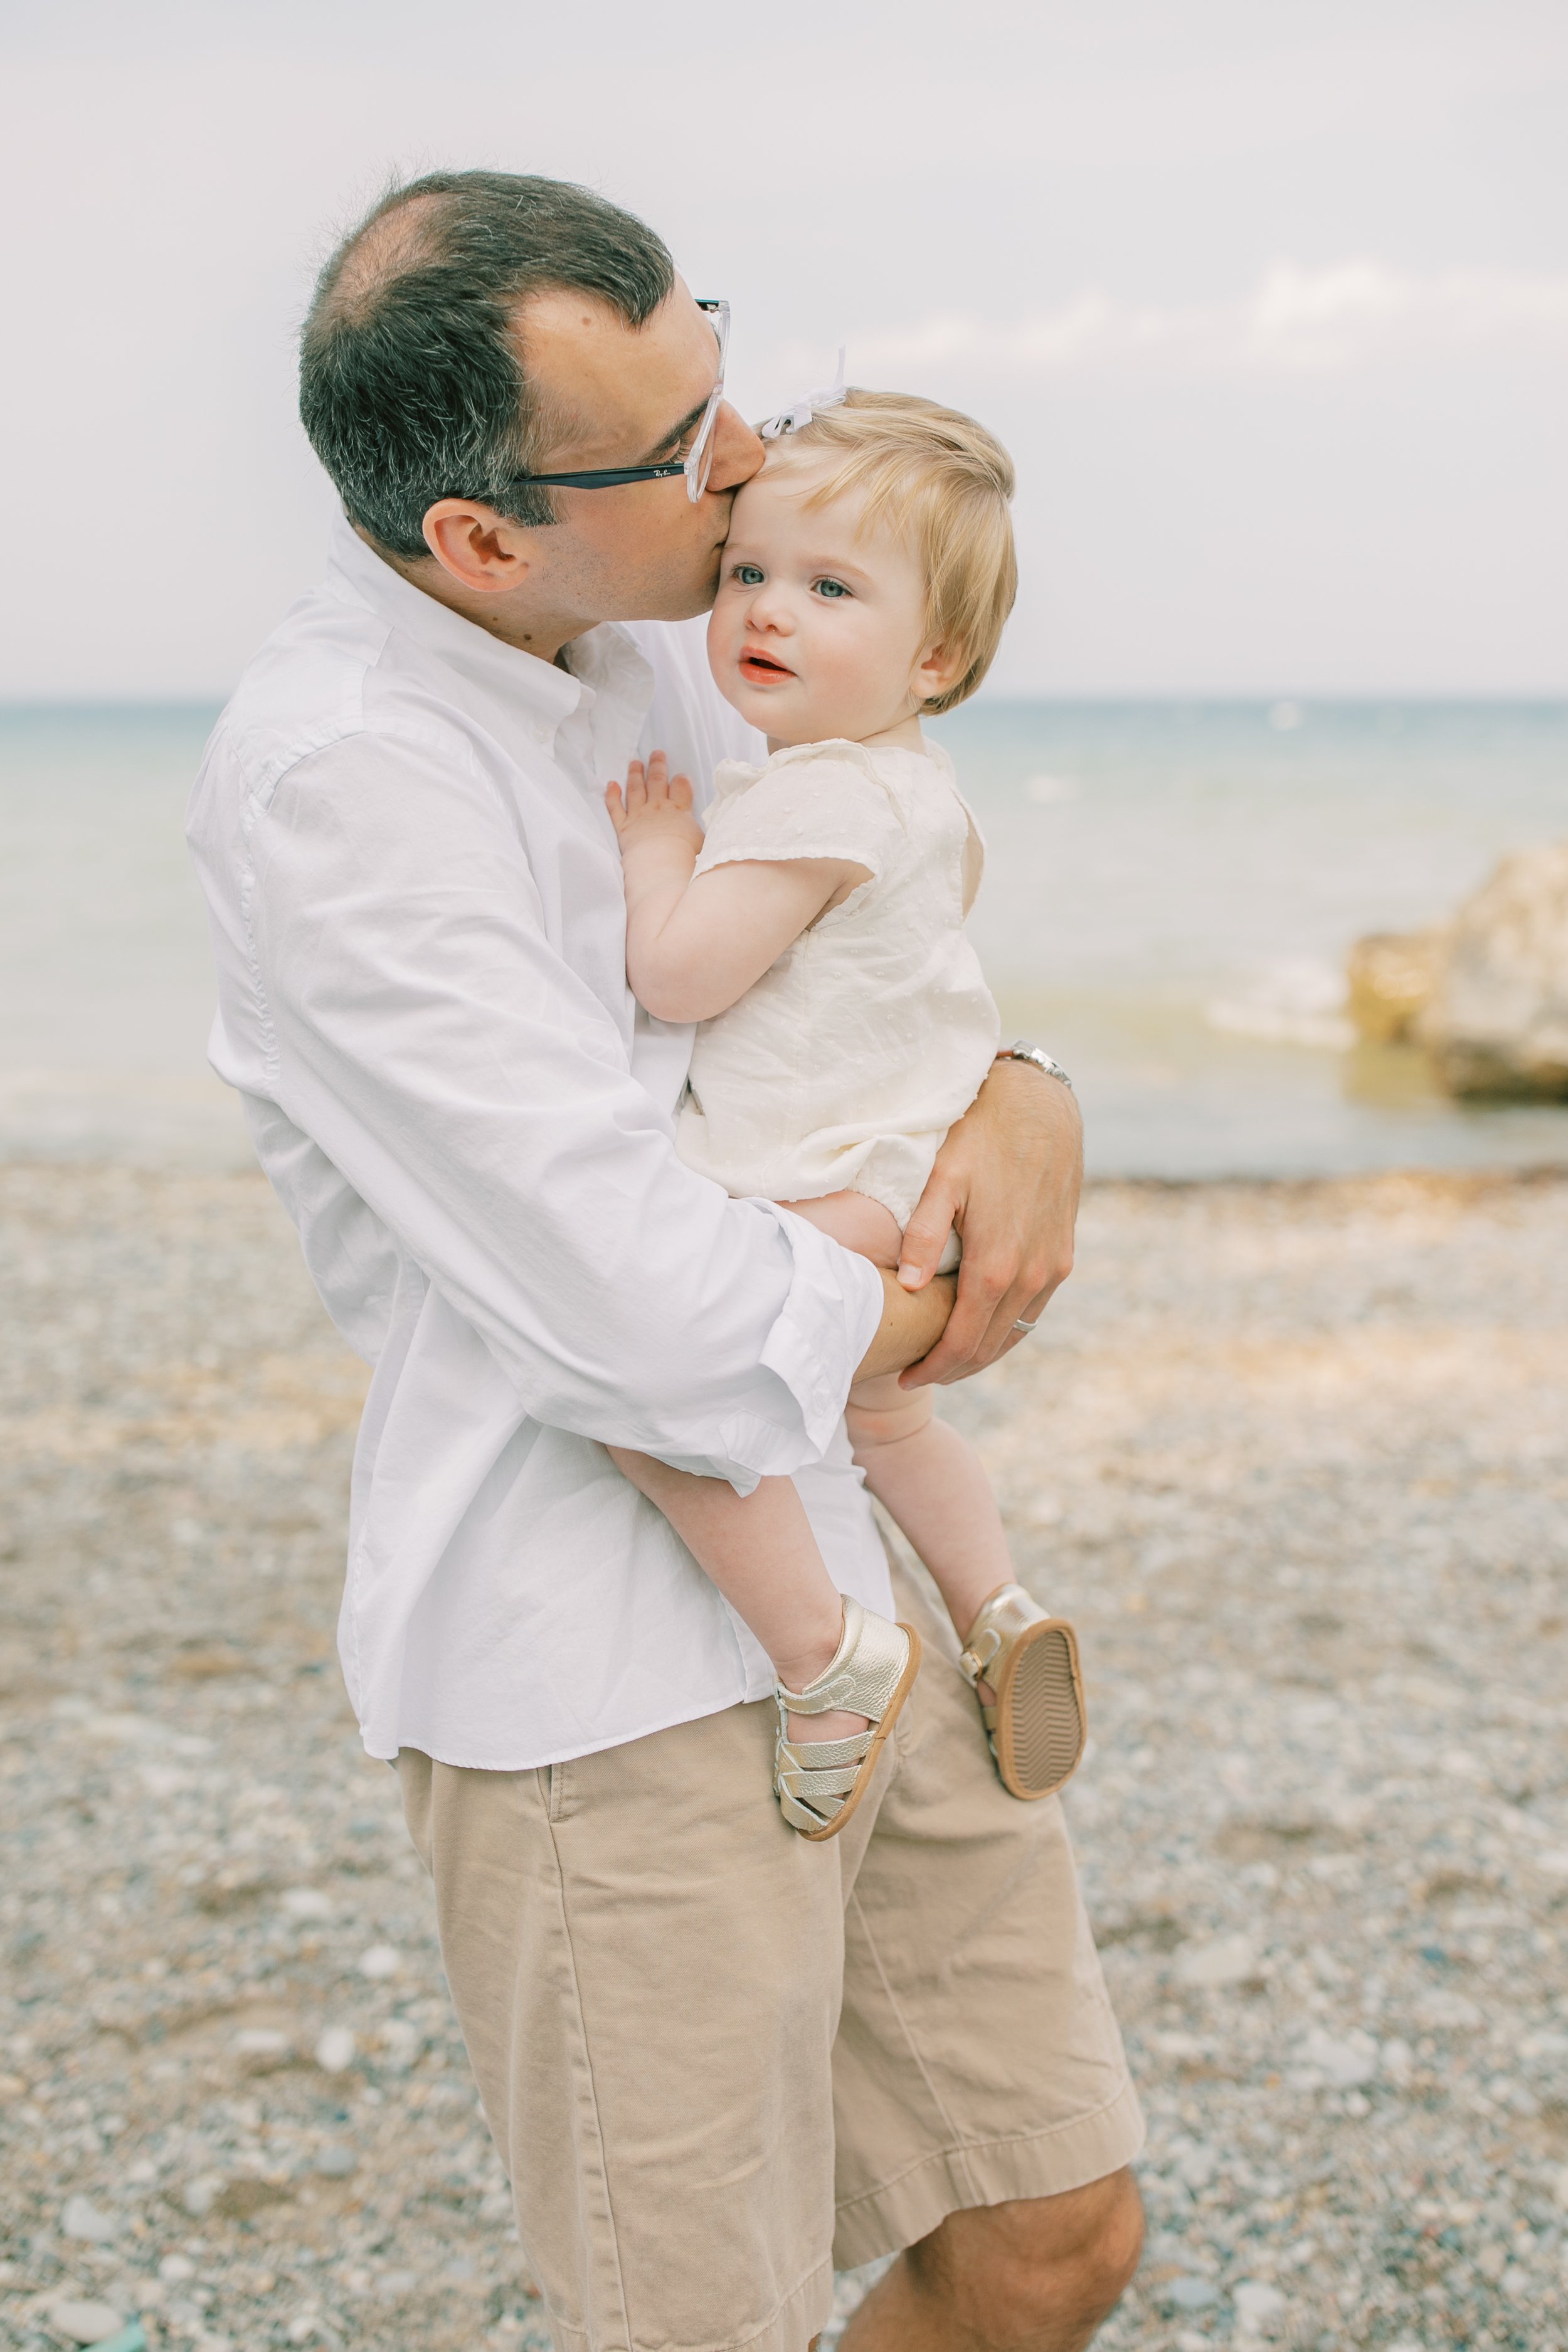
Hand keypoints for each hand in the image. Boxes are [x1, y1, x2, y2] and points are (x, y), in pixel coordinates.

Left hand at [605, 751, 703, 860]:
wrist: (662, 866)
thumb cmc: (686, 857)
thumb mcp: (704, 841)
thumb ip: (702, 829)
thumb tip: (713, 828)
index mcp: (679, 809)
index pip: (681, 786)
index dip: (681, 780)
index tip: (680, 776)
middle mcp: (658, 807)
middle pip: (657, 780)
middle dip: (657, 765)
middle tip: (656, 753)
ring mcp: (639, 815)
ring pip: (636, 789)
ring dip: (635, 774)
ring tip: (635, 763)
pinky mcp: (623, 827)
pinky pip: (615, 808)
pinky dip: (612, 795)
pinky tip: (611, 785)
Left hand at [896, 1057, 1081, 1386]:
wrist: (1042, 1107)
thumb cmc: (982, 1136)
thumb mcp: (943, 1178)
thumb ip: (925, 1234)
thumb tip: (912, 1287)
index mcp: (997, 1265)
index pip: (962, 1342)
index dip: (933, 1368)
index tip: (904, 1378)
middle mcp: (1032, 1276)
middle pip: (990, 1347)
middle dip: (953, 1369)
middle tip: (918, 1376)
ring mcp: (1053, 1267)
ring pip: (1016, 1333)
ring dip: (982, 1353)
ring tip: (947, 1361)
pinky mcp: (1064, 1255)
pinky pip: (1035, 1310)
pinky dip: (1008, 1329)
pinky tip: (985, 1326)